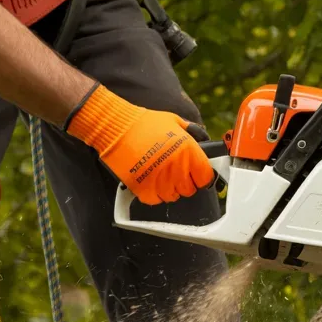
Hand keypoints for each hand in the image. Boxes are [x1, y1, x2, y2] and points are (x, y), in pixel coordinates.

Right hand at [66, 84, 214, 205]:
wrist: (116, 127)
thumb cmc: (144, 122)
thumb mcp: (174, 121)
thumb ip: (192, 133)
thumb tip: (203, 142)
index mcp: (189, 152)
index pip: (205, 178)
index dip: (201, 177)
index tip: (196, 175)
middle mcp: (177, 168)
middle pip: (189, 190)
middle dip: (184, 183)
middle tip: (174, 173)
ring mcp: (160, 180)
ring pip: (172, 196)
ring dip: (168, 189)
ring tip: (159, 175)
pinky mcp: (143, 188)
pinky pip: (155, 200)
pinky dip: (153, 194)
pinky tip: (149, 181)